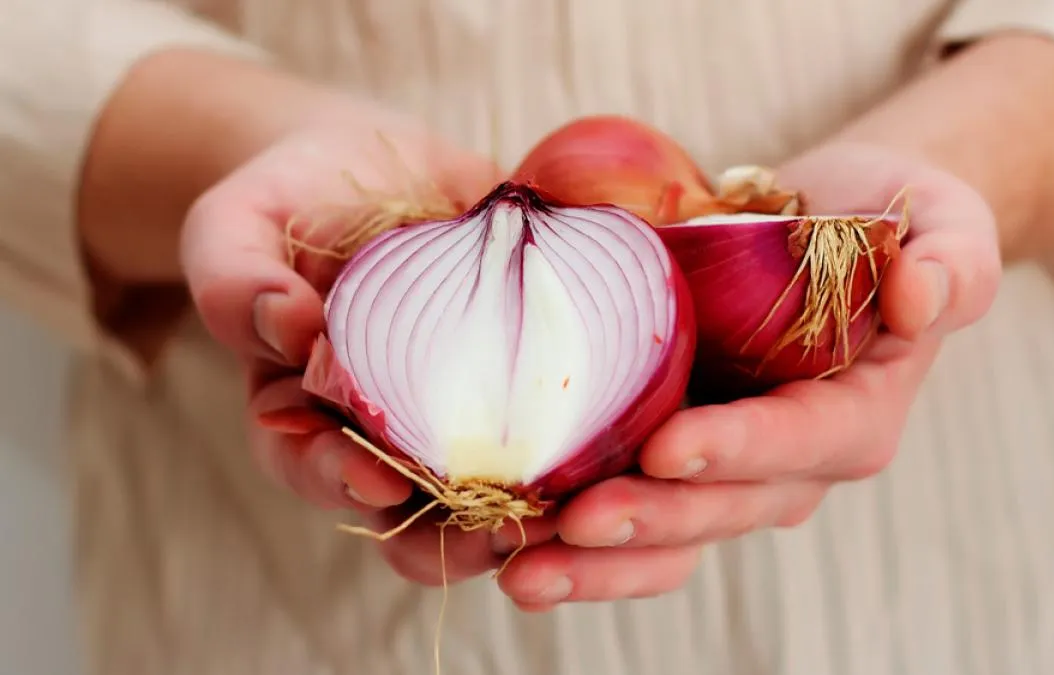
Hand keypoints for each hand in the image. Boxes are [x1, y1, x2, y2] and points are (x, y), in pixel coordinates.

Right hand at [180, 111, 555, 584]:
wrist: (368, 160)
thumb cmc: (288, 198)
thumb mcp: (237, 223)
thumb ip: (234, 277)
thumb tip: (286, 325)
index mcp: (300, 410)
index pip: (310, 466)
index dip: (337, 481)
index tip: (375, 479)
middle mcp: (381, 426)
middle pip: (407, 507)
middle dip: (450, 532)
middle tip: (498, 534)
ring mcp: (455, 408)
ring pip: (487, 486)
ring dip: (526, 510)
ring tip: (566, 515)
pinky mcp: (517, 374)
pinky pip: (549, 421)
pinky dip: (578, 443)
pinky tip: (615, 446)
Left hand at [493, 142, 1001, 609]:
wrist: (826, 225)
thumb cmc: (887, 220)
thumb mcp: (945, 222)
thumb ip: (955, 261)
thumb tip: (921, 297)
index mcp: (855, 416)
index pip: (803, 442)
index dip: (741, 450)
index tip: (670, 449)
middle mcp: (791, 461)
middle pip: (723, 507)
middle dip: (650, 521)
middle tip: (574, 526)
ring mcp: (727, 465)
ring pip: (669, 530)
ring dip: (597, 558)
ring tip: (520, 569)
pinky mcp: (673, 452)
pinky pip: (631, 506)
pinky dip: (574, 534)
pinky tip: (505, 545)